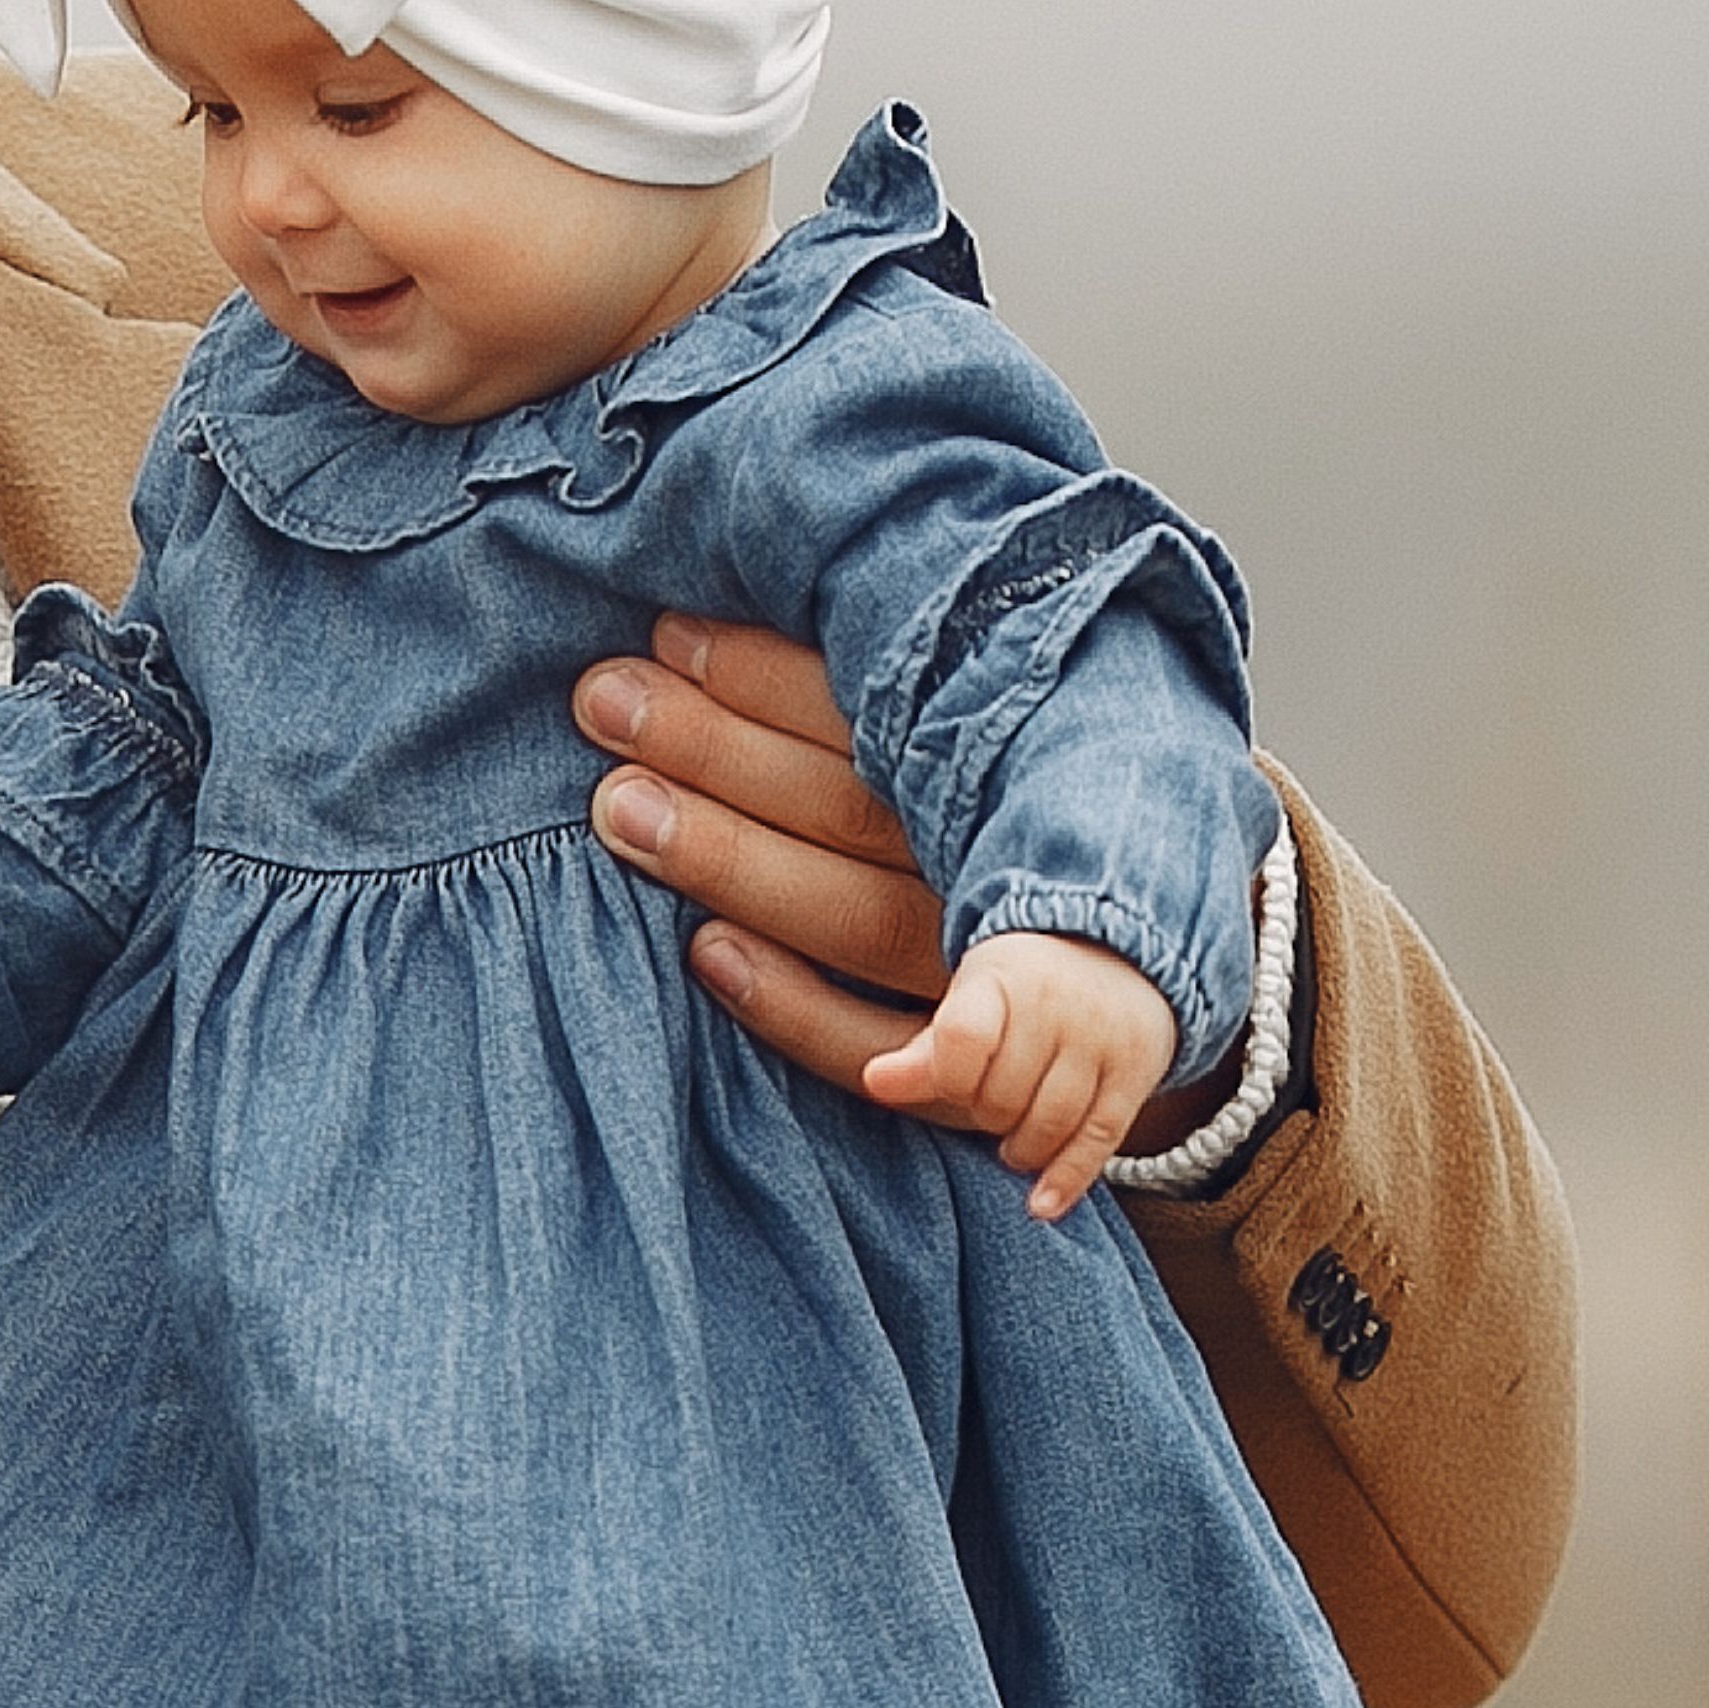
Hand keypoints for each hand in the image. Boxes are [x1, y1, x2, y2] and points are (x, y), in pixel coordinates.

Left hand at [581, 616, 1238, 1158]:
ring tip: (617, 806)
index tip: (667, 633)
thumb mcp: (970, 749)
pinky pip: (880, 1045)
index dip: (775, 677)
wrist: (1105, 993)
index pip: (895, 714)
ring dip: (733, 862)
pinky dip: (791, 1005)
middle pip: (858, 808)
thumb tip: (704, 624)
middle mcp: (1013, 873)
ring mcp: (997, 979)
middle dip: (721, 749)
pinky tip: (702, 953)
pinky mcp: (976, 1083)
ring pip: (860, 919)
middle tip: (603, 699)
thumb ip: (885, 698)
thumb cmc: (984, 830)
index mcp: (1027, 774)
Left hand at [871, 930, 1178, 1218]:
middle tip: (986, 1109)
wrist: (1118, 959)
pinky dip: (1068, 1178)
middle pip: (1005, 1092)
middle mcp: (1058, 1005)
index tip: (952, 1086)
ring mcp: (1103, 1040)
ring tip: (1011, 1149)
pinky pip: (1101, 1138)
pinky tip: (1041, 1207)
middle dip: (985, 1115)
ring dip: (1022, 1150)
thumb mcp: (970, 1003)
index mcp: (1002, 979)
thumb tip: (872, 1083)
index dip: (949, 1079)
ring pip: (1052, 1121)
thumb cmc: (1019, 991)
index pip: (963, 1038)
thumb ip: (924, 1053)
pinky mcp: (1137, 1073)